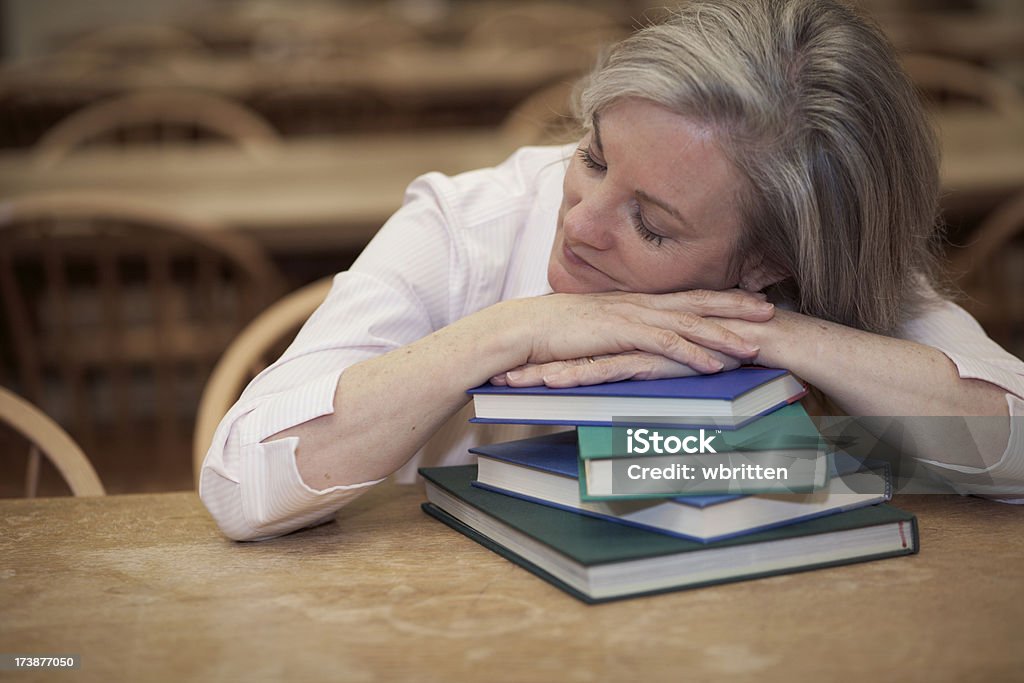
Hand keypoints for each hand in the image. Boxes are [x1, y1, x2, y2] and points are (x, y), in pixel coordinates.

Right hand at [490, 288, 772, 382]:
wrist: (518, 330)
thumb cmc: (548, 334)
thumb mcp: (591, 331)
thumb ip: (615, 334)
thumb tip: (631, 345)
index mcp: (631, 301)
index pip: (684, 297)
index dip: (719, 297)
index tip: (749, 299)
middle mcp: (635, 303)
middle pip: (695, 302)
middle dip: (736, 305)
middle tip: (773, 309)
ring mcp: (628, 316)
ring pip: (687, 323)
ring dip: (723, 334)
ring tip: (756, 344)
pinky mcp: (617, 333)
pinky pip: (663, 343)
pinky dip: (692, 352)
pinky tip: (715, 364)